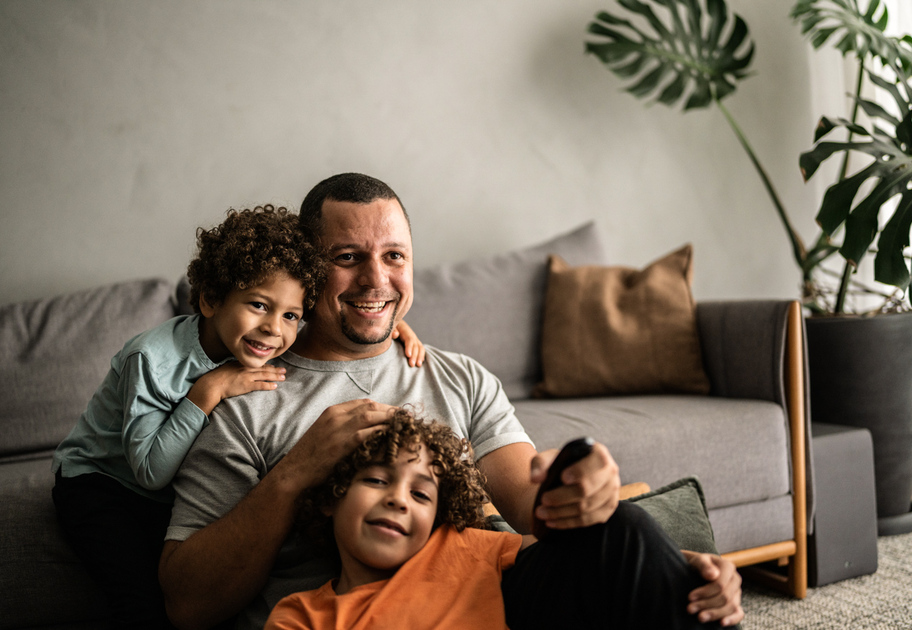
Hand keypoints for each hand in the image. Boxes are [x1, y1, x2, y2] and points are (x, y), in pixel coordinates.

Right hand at [187, 363, 286, 414]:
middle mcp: (246, 368)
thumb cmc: (217, 377)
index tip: (274, 366)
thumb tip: (239, 370)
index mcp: (242, 364)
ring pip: (265, 375)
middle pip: (264, 368)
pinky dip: (268, 385)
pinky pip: (260, 385)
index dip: (267, 365)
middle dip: (275, 370)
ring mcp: (247, 376)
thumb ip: (236, 368)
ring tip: (283, 377)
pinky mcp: (246, 385)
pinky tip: (275, 386)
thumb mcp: (228, 368)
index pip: (257, 364)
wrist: (212, 384)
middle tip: (284, 370)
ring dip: (275, 376)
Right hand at [277, 399, 396, 492]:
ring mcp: (338, 429)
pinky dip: (380, 431)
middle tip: (405, 418)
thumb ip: (342, 426)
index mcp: (332, 411)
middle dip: (390, 410)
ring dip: (389, 419)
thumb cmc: (311, 456)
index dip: (382, 406)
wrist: (295, 471)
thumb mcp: (325, 433)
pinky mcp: (341, 444)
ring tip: (403, 425)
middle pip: (370, 406)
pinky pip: (366, 433)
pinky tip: (391, 435)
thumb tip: (364, 426)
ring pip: (370, 416)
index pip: (363, 402)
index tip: (395, 413)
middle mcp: (335, 416)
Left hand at [391, 320, 424, 366]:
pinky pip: (420, 349)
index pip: (409, 339)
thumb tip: (395, 334)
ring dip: (420, 357)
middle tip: (411, 364)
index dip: (409, 347)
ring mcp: (414, 339)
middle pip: (415, 345)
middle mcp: (412, 335)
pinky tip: (420, 362)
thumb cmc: (390, 327)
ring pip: (420, 348)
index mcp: (405, 330)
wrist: (394, 325)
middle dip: (414, 355)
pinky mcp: (414, 343)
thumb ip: (392, 330)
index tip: (408, 355)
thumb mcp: (390, 327)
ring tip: (418, 365)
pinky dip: (421, 355)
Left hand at [530, 441, 619, 530]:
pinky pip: (589, 520)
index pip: (596, 463)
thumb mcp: (550, 458)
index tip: (562, 478)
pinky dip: (568, 522)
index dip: (580, 471)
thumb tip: (536, 477)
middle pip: (587, 489)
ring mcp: (612, 492)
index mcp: (599, 454)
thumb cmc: (561, 465)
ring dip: (561, 512)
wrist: (571, 478)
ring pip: (586, 507)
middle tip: (543, 500)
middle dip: (562, 497)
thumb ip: (540, 463)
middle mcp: (610, 472)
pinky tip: (552, 522)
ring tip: (541, 513)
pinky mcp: (608, 509)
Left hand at [683, 551, 743, 626]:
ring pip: (730, 607)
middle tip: (690, 609)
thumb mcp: (697, 560)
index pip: (720, 585)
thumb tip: (712, 575)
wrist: (697, 568)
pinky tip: (721, 623)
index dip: (705, 593)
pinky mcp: (735, 602)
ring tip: (700, 617)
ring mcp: (737, 592)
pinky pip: (739, 613)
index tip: (690, 597)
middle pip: (725, 597)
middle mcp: (735, 579)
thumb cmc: (696, 564)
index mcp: (728, 567)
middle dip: (706, 604)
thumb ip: (704, 565)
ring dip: (715, 614)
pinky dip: (732, 619)